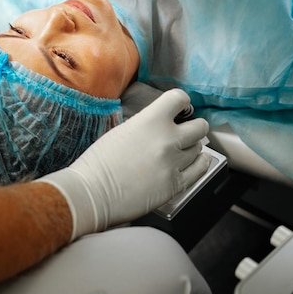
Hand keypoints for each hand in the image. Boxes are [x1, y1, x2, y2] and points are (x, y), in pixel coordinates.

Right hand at [38, 88, 210, 239]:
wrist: (92, 194)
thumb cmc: (98, 163)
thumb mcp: (122, 131)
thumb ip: (147, 125)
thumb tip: (163, 125)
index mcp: (150, 121)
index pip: (179, 99)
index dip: (181, 103)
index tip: (179, 109)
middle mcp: (167, 139)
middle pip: (200, 126)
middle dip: (193, 128)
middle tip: (184, 134)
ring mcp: (174, 163)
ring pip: (199, 148)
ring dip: (191, 149)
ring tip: (179, 154)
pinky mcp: (176, 185)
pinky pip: (200, 170)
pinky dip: (198, 165)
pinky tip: (192, 164)